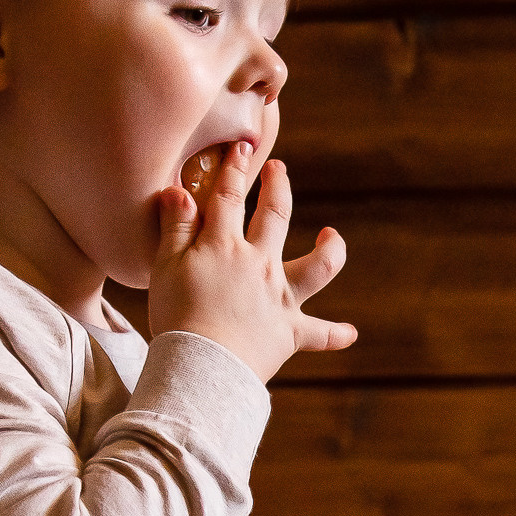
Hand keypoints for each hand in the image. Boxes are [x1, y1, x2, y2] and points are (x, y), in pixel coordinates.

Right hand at [147, 145, 355, 383]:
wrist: (202, 366)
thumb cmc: (177, 317)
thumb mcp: (165, 267)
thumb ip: (174, 227)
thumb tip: (179, 191)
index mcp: (224, 246)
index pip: (229, 198)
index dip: (234, 170)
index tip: (240, 149)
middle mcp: (259, 265)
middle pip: (275, 216)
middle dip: (278, 188)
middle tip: (278, 170)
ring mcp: (279, 298)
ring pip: (316, 268)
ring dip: (329, 249)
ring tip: (331, 236)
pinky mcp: (289, 332)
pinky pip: (320, 334)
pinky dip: (336, 334)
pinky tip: (351, 333)